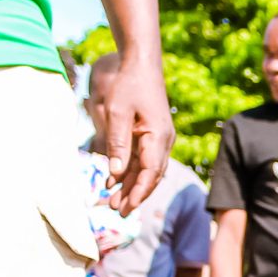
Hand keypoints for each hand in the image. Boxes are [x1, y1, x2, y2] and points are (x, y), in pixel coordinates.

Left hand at [97, 52, 172, 214]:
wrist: (142, 64)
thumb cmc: (129, 84)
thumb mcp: (117, 112)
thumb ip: (117, 143)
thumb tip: (115, 173)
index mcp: (158, 136)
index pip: (150, 173)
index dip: (138, 193)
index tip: (125, 208)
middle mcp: (163, 141)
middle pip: (151, 176)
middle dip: (135, 195)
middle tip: (117, 212)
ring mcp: (160, 138)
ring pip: (147, 169)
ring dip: (132, 186)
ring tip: (113, 201)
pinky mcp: (153, 134)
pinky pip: (143, 159)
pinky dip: (131, 171)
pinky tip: (116, 181)